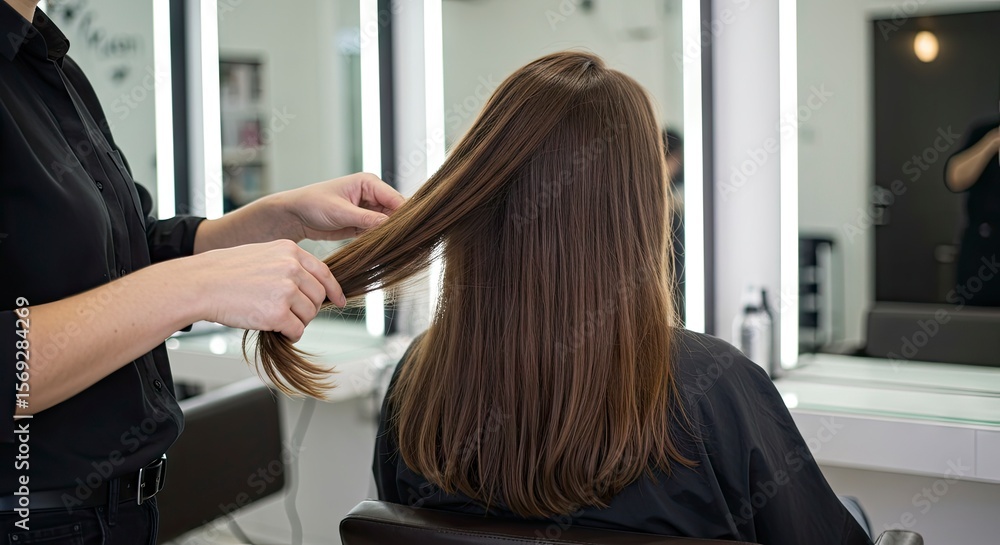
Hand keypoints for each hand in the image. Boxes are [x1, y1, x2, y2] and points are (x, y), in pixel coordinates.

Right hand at [182, 240, 345, 340]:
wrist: (200, 284)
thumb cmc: (224, 272)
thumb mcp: (261, 255)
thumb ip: (287, 266)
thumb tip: (307, 286)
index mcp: (290, 251)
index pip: (323, 272)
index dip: (333, 289)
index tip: (339, 300)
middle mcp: (291, 268)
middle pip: (318, 296)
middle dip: (309, 309)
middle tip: (291, 314)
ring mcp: (286, 290)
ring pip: (309, 314)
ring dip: (296, 322)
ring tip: (275, 319)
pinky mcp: (277, 313)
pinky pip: (297, 330)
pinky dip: (289, 334)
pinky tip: (275, 330)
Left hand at [277, 172, 404, 240]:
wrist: (295, 216)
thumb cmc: (313, 204)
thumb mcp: (340, 211)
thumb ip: (366, 219)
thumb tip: (390, 225)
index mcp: (369, 183)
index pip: (395, 198)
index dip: (404, 215)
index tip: (408, 231)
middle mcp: (372, 194)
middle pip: (395, 212)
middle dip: (397, 227)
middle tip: (400, 243)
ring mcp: (368, 210)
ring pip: (388, 224)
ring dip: (388, 235)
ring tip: (390, 247)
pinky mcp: (363, 223)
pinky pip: (378, 232)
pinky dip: (379, 240)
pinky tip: (380, 249)